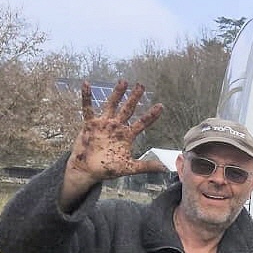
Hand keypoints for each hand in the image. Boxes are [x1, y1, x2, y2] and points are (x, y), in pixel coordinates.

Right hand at [60, 80, 164, 206]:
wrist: (87, 171)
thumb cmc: (108, 169)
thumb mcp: (129, 167)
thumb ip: (146, 166)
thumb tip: (166, 168)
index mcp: (127, 136)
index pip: (142, 123)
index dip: (151, 115)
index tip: (161, 106)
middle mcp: (116, 127)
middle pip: (127, 109)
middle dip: (134, 97)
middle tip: (141, 85)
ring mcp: (103, 124)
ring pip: (111, 105)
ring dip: (117, 93)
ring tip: (124, 81)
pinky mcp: (90, 124)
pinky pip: (88, 108)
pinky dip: (87, 96)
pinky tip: (87, 84)